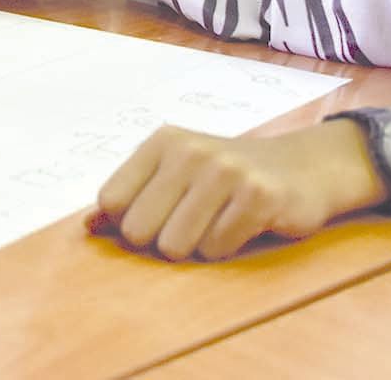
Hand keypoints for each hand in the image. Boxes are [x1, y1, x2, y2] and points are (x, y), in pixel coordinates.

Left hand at [93, 126, 345, 260]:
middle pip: (138, 231)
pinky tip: (245, 224)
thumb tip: (87, 227)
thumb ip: (131, 199)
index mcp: (162, 141)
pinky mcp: (259, 196)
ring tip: (220, 221)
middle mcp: (190, 150)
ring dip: (197, 246)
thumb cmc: (227, 178)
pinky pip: (216, 249)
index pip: (111, 203)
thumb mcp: (176, 175)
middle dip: (163, 239)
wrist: (302, 166)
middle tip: (195, 220)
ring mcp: (225, 171)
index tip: (161, 212)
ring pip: (175, 247)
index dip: (132, 221)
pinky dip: (228, 247)